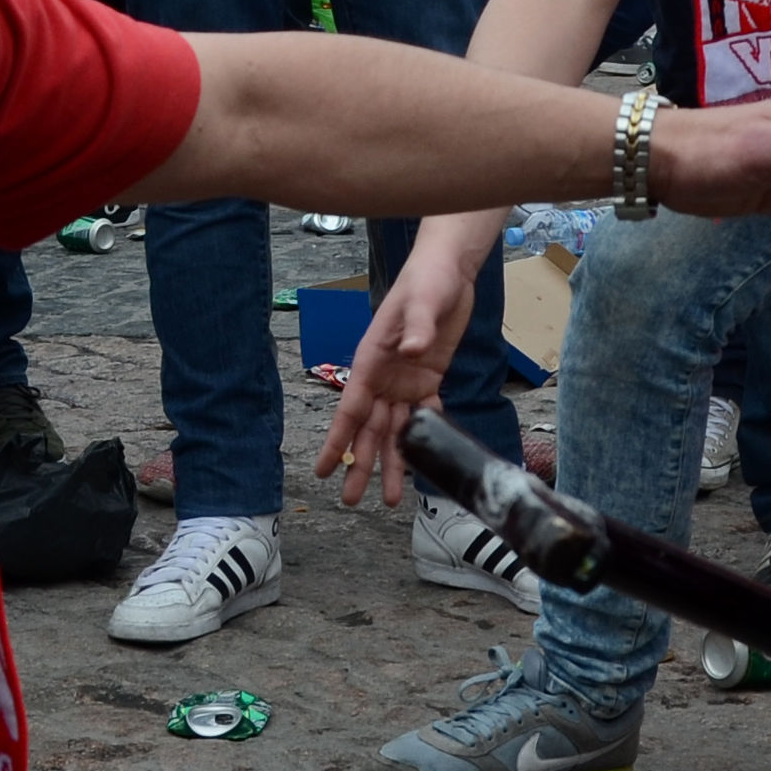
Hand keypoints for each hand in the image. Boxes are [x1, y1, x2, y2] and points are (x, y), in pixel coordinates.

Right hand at [315, 231, 482, 508]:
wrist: (448, 270)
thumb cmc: (426, 280)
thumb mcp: (421, 301)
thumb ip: (416, 327)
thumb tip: (412, 350)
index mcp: (371, 361)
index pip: (350, 409)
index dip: (337, 441)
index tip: (322, 470)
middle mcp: (383, 377)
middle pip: (369, 429)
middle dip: (360, 464)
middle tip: (352, 499)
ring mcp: (404, 381)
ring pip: (395, 430)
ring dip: (392, 462)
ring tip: (388, 497)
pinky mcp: (428, 379)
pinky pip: (424, 415)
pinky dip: (422, 438)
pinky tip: (421, 464)